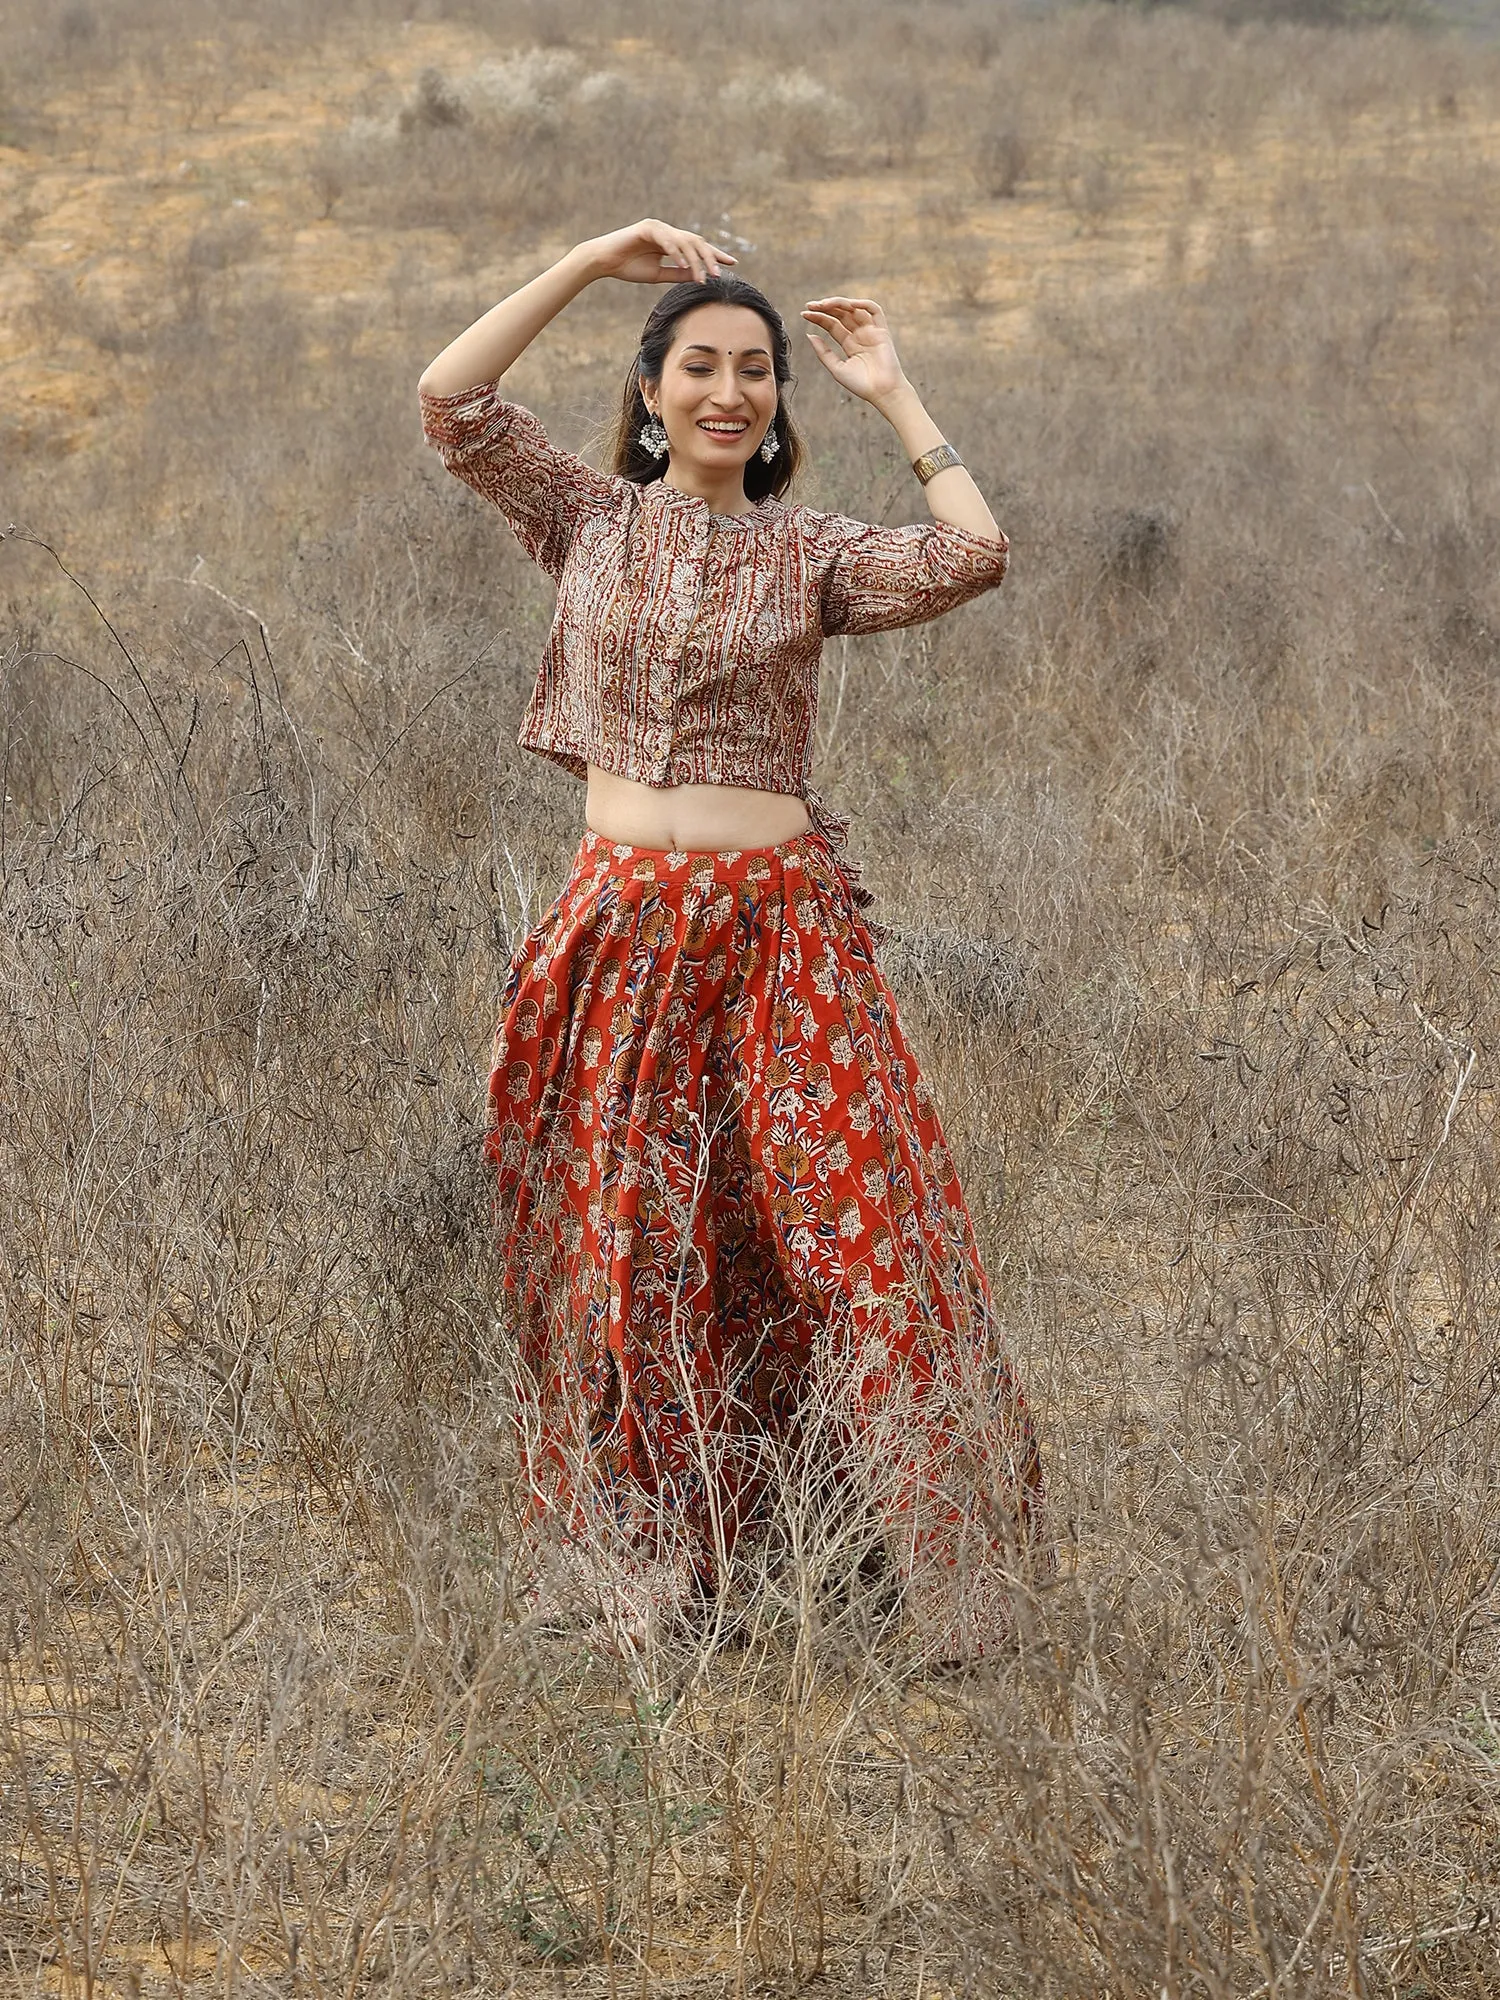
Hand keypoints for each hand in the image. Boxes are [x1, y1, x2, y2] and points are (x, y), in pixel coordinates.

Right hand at [585, 218, 736, 286]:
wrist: (603, 262)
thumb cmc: (627, 267)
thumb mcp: (658, 274)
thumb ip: (677, 273)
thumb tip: (698, 276)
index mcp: (671, 242)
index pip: (697, 247)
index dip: (714, 255)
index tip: (731, 264)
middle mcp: (667, 232)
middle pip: (696, 241)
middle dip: (710, 257)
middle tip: (720, 273)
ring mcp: (658, 227)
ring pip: (685, 241)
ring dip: (696, 259)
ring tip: (705, 275)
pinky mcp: (647, 228)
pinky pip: (668, 240)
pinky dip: (677, 252)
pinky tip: (686, 265)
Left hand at [801, 298, 908, 406]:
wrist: (882, 393)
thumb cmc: (861, 385)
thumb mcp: (836, 368)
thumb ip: (823, 353)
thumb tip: (809, 335)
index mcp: (849, 344)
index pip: (832, 325)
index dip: (818, 318)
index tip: (804, 314)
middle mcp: (860, 335)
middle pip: (841, 315)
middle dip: (825, 308)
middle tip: (810, 305)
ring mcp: (871, 331)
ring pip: (854, 309)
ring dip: (839, 303)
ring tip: (823, 304)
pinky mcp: (882, 331)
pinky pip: (874, 310)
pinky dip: (862, 303)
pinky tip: (847, 304)